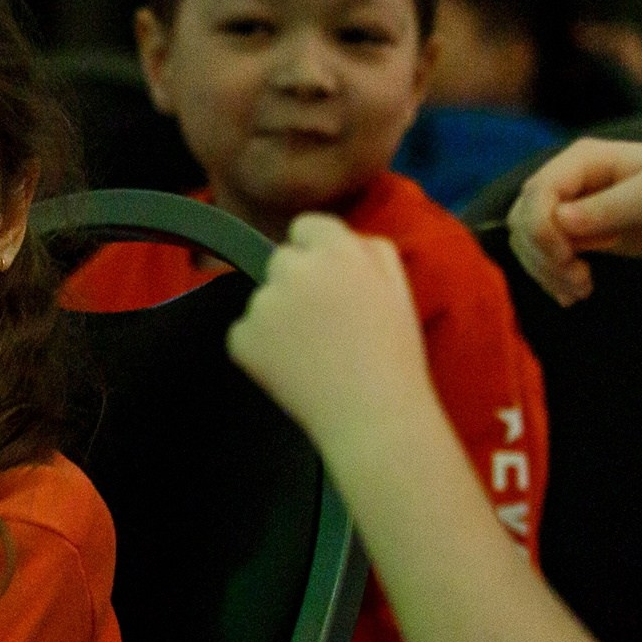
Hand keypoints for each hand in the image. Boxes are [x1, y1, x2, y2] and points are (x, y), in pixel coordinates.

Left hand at [226, 215, 435, 453]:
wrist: (372, 415)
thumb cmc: (395, 354)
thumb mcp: (399, 288)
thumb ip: (372, 250)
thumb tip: (346, 240)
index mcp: (336, 250)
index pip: (307, 226)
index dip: (318, 252)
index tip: (330, 279)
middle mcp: (293, 268)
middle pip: (282, 260)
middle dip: (298, 281)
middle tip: (323, 322)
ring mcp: (262, 304)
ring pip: (264, 298)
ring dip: (279, 317)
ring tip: (312, 352)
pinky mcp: (242, 338)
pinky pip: (245, 333)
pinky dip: (260, 349)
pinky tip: (291, 370)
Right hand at [508, 138, 641, 305]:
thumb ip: (608, 208)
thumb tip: (559, 220)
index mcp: (583, 158)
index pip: (537, 193)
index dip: (541, 230)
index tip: (569, 261)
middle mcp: (570, 179)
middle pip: (524, 218)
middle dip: (543, 256)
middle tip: (581, 284)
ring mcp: (571, 206)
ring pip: (528, 240)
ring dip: (545, 271)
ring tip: (581, 292)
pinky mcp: (577, 232)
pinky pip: (543, 255)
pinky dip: (550, 277)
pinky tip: (574, 295)